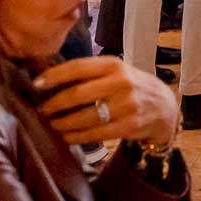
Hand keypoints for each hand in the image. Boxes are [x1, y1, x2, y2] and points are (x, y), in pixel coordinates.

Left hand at [34, 56, 177, 149]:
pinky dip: (76, 137)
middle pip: (78, 94)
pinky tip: (66, 136)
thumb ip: (90, 73)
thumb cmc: (130, 85)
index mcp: (114, 64)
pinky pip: (95, 134)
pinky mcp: (129, 126)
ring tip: (51, 124)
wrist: (164, 106)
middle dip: (54, 104)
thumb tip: (50, 79)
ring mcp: (126, 105)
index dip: (54, 76)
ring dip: (63, 123)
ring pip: (85, 117)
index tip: (36, 84)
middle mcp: (121, 82)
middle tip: (41, 110)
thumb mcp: (116, 71)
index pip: (78, 67)